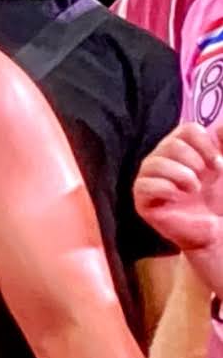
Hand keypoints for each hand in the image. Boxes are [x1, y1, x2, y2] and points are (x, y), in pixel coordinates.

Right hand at [140, 125, 222, 287]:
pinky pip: (143, 185)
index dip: (204, 143)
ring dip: (181, 174)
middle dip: (194, 160)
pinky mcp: (143, 201)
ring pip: (154, 163)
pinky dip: (165, 188)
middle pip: (170, 144)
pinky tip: (179, 196)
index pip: (186, 130)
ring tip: (194, 188)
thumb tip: (221, 126)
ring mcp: (150, 180)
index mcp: (185, 150)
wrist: (218, 231)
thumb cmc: (222, 200)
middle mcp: (164, 161)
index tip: (217, 163)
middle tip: (206, 178)